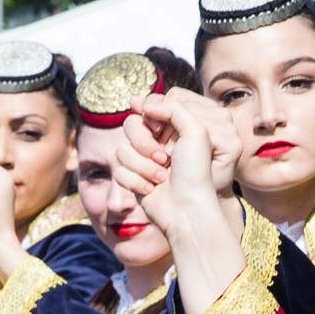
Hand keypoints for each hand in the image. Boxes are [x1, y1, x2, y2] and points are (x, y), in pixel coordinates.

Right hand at [114, 89, 236, 236]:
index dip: (152, 118)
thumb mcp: (196, 131)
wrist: (186, 210)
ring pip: (122, 150)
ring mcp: (143, 160)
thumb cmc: (196, 172)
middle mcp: (157, 142)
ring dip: (142, 166)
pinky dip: (136, 182)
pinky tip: (152, 189)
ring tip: (162, 177)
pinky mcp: (132, 178)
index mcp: (174, 128)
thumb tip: (143, 103)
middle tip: (165, 158)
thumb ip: (173, 108)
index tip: (161, 130)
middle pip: (130, 126)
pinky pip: (118, 170)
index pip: (149, 108)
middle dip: (145, 144)